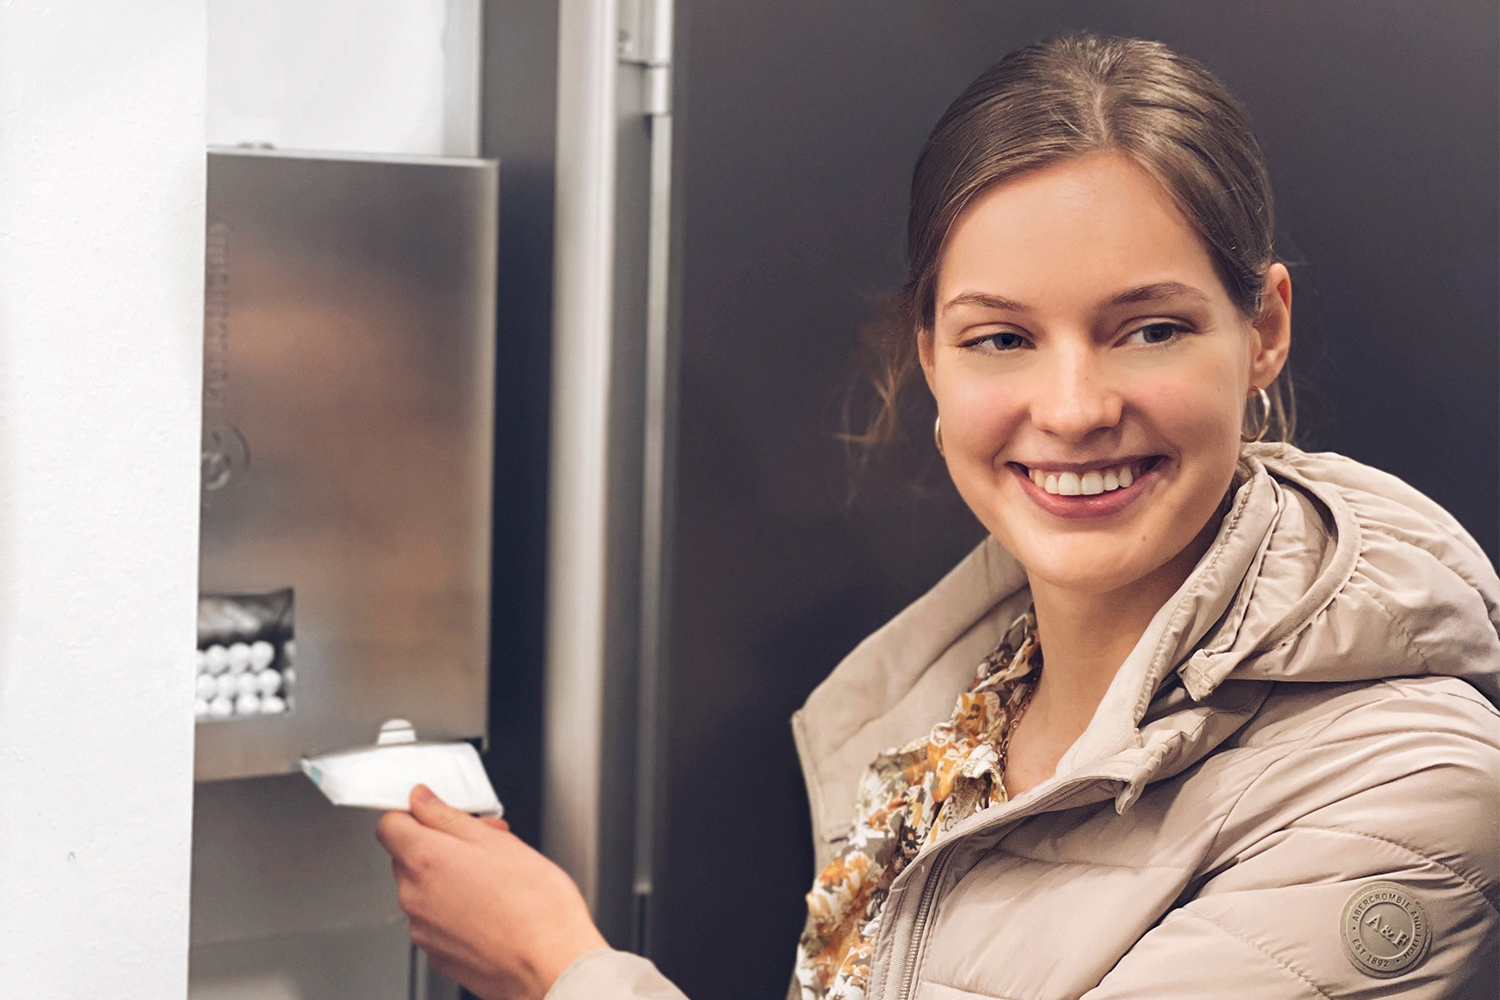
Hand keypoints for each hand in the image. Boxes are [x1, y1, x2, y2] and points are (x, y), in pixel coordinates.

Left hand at [375, 785, 607, 999]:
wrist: (551, 966)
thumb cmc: (535, 908)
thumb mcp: (498, 842)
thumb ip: (449, 817)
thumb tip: (422, 801)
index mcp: (425, 860)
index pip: (389, 825)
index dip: (414, 813)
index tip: (437, 812)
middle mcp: (414, 897)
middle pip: (409, 856)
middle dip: (443, 844)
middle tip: (486, 844)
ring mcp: (423, 931)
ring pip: (425, 889)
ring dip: (451, 878)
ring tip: (497, 881)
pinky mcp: (438, 954)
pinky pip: (436, 921)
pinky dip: (456, 911)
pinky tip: (492, 910)